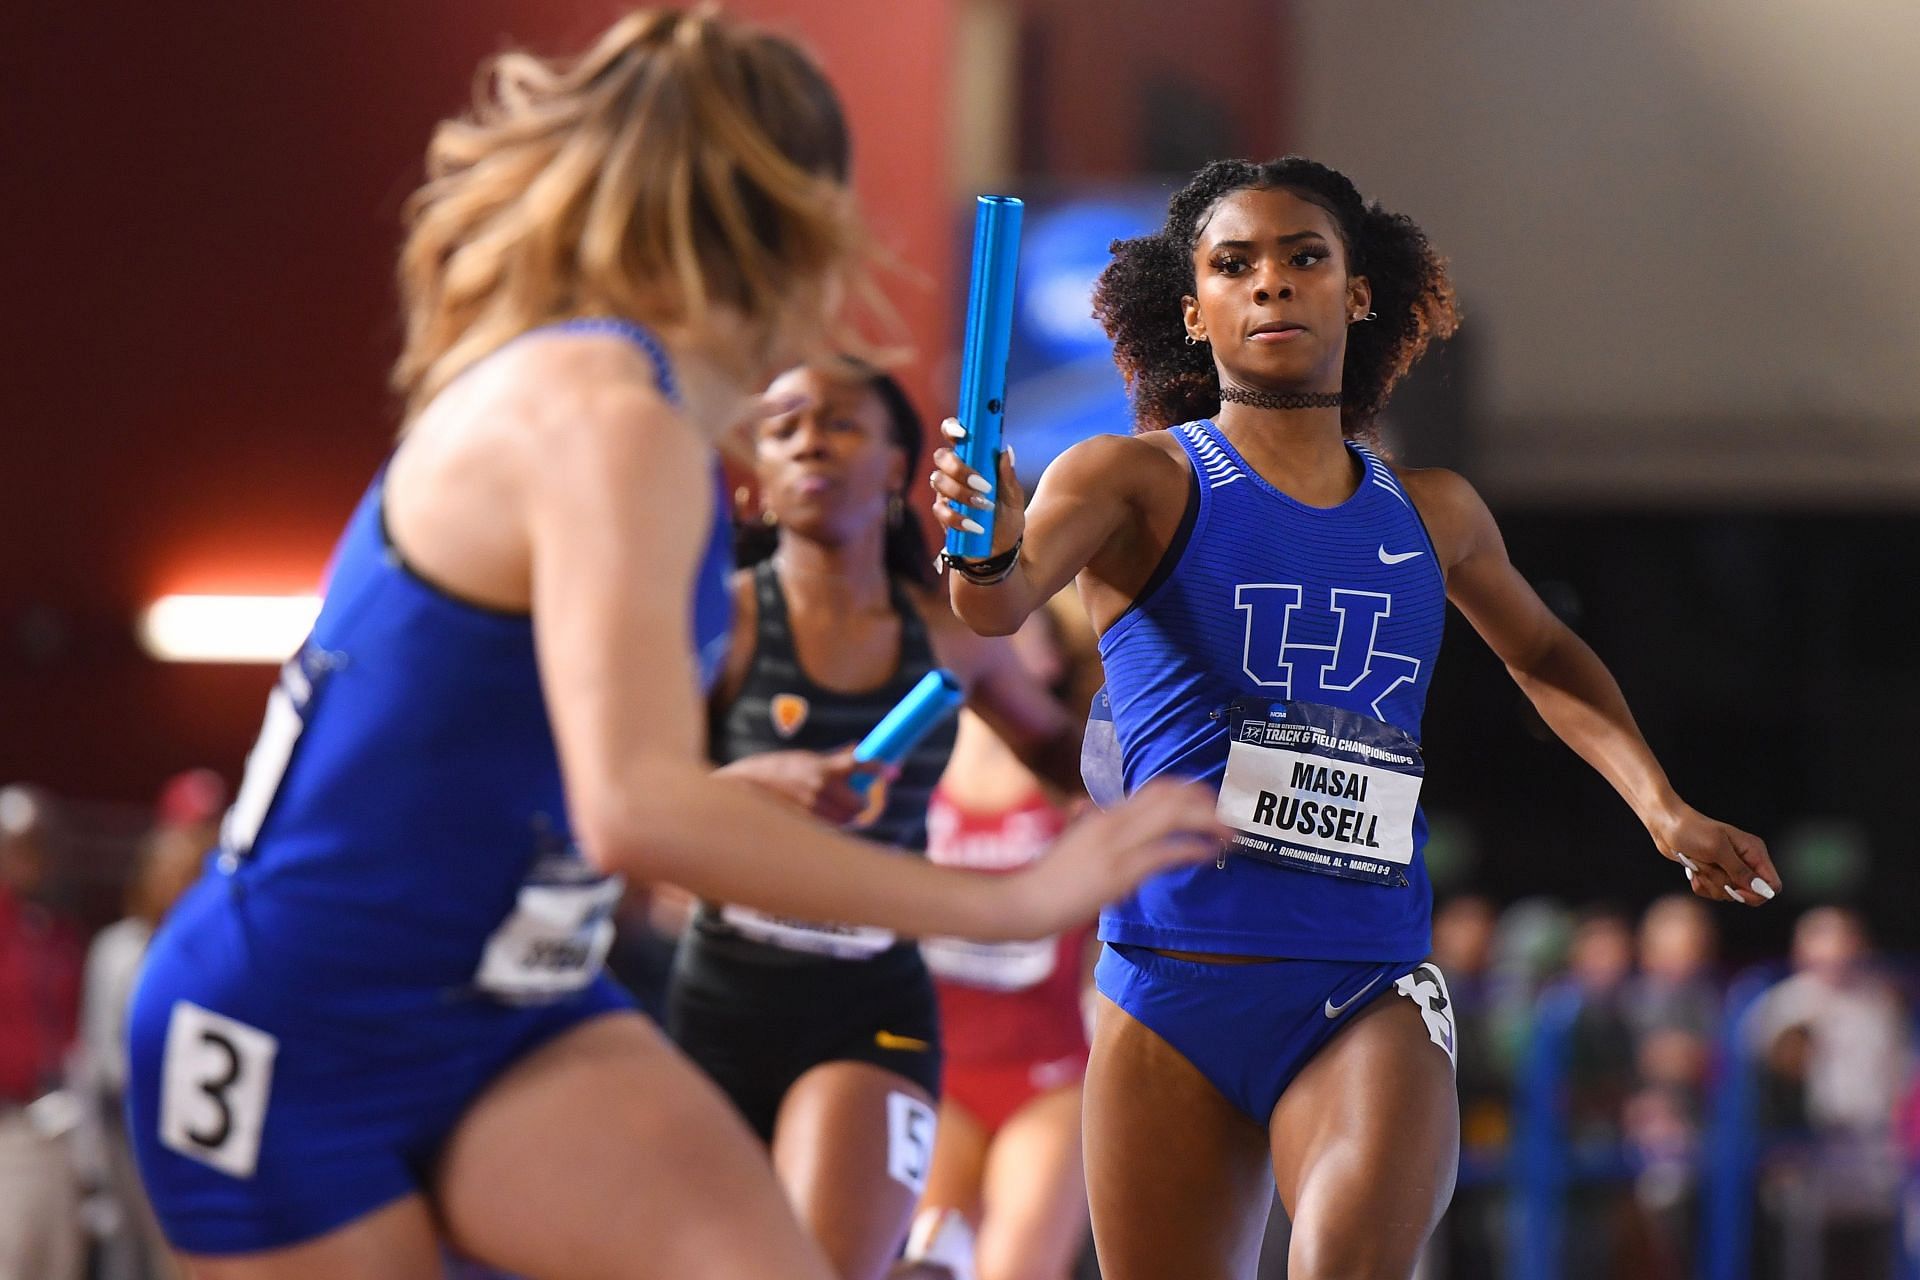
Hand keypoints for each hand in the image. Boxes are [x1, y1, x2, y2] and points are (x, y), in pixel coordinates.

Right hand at [716, 746, 892, 826]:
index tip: (891, 771)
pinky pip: (829, 830)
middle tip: (855, 799)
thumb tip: (855, 754)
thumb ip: (831, 761)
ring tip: (831, 808)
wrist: (743, 787)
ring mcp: (813, 811)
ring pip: (846, 821)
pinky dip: (830, 826)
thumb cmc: (773, 770)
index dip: (878, 767)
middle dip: (859, 802)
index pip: (859, 765)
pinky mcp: (805, 825)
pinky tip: (819, 818)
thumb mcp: (803, 759)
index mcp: (822, 768)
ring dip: (845, 816)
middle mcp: (820, 789)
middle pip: (859, 804)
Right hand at [928, 418, 1026, 557]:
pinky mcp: (942, 514)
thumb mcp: (1013, 499)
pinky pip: (941, 510)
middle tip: (983, 483)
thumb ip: (1008, 477)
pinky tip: (975, 526)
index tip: (964, 432)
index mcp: (973, 461)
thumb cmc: (1006, 520)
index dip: (954, 428)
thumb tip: (1006, 452)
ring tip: (984, 506)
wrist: (999, 552)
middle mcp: (954, 473)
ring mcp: (946, 493)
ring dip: (962, 494)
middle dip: (959, 468)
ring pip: (939, 481)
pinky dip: (958, 518)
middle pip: (942, 457)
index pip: (955, 436)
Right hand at [994, 779, 1227, 937]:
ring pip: (1174, 818)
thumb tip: (1081, 806)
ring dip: (1209, 825)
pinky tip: (1208, 855)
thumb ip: (1081, 822)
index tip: (1212, 802)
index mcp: (1105, 814)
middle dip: (1209, 804)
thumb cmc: (1047, 876)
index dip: (1190, 790)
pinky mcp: (1120, 873)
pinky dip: (1193, 850)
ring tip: (1230, 836)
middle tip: (1231, 818)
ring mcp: (1117, 846)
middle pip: (1172, 797)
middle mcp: (1114, 822)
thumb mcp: (1068, 840)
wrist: (1025, 900)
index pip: (1157, 788)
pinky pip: (1166, 853)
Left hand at [1651, 803, 1780, 906]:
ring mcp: (1728, 868)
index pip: (1772, 885)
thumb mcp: (1717, 849)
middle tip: (1711, 867)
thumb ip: (1740, 871)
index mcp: (1754, 851)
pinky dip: (1701, 884)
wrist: (1666, 825)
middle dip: (1726, 885)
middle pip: (1748, 893)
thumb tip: (1762, 890)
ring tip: (1699, 863)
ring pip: (1727, 894)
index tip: (1736, 890)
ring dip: (1710, 882)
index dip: (1757, 894)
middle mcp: (1745, 861)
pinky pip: (1712, 892)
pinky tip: (1693, 869)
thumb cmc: (1691, 831)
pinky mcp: (1713, 874)